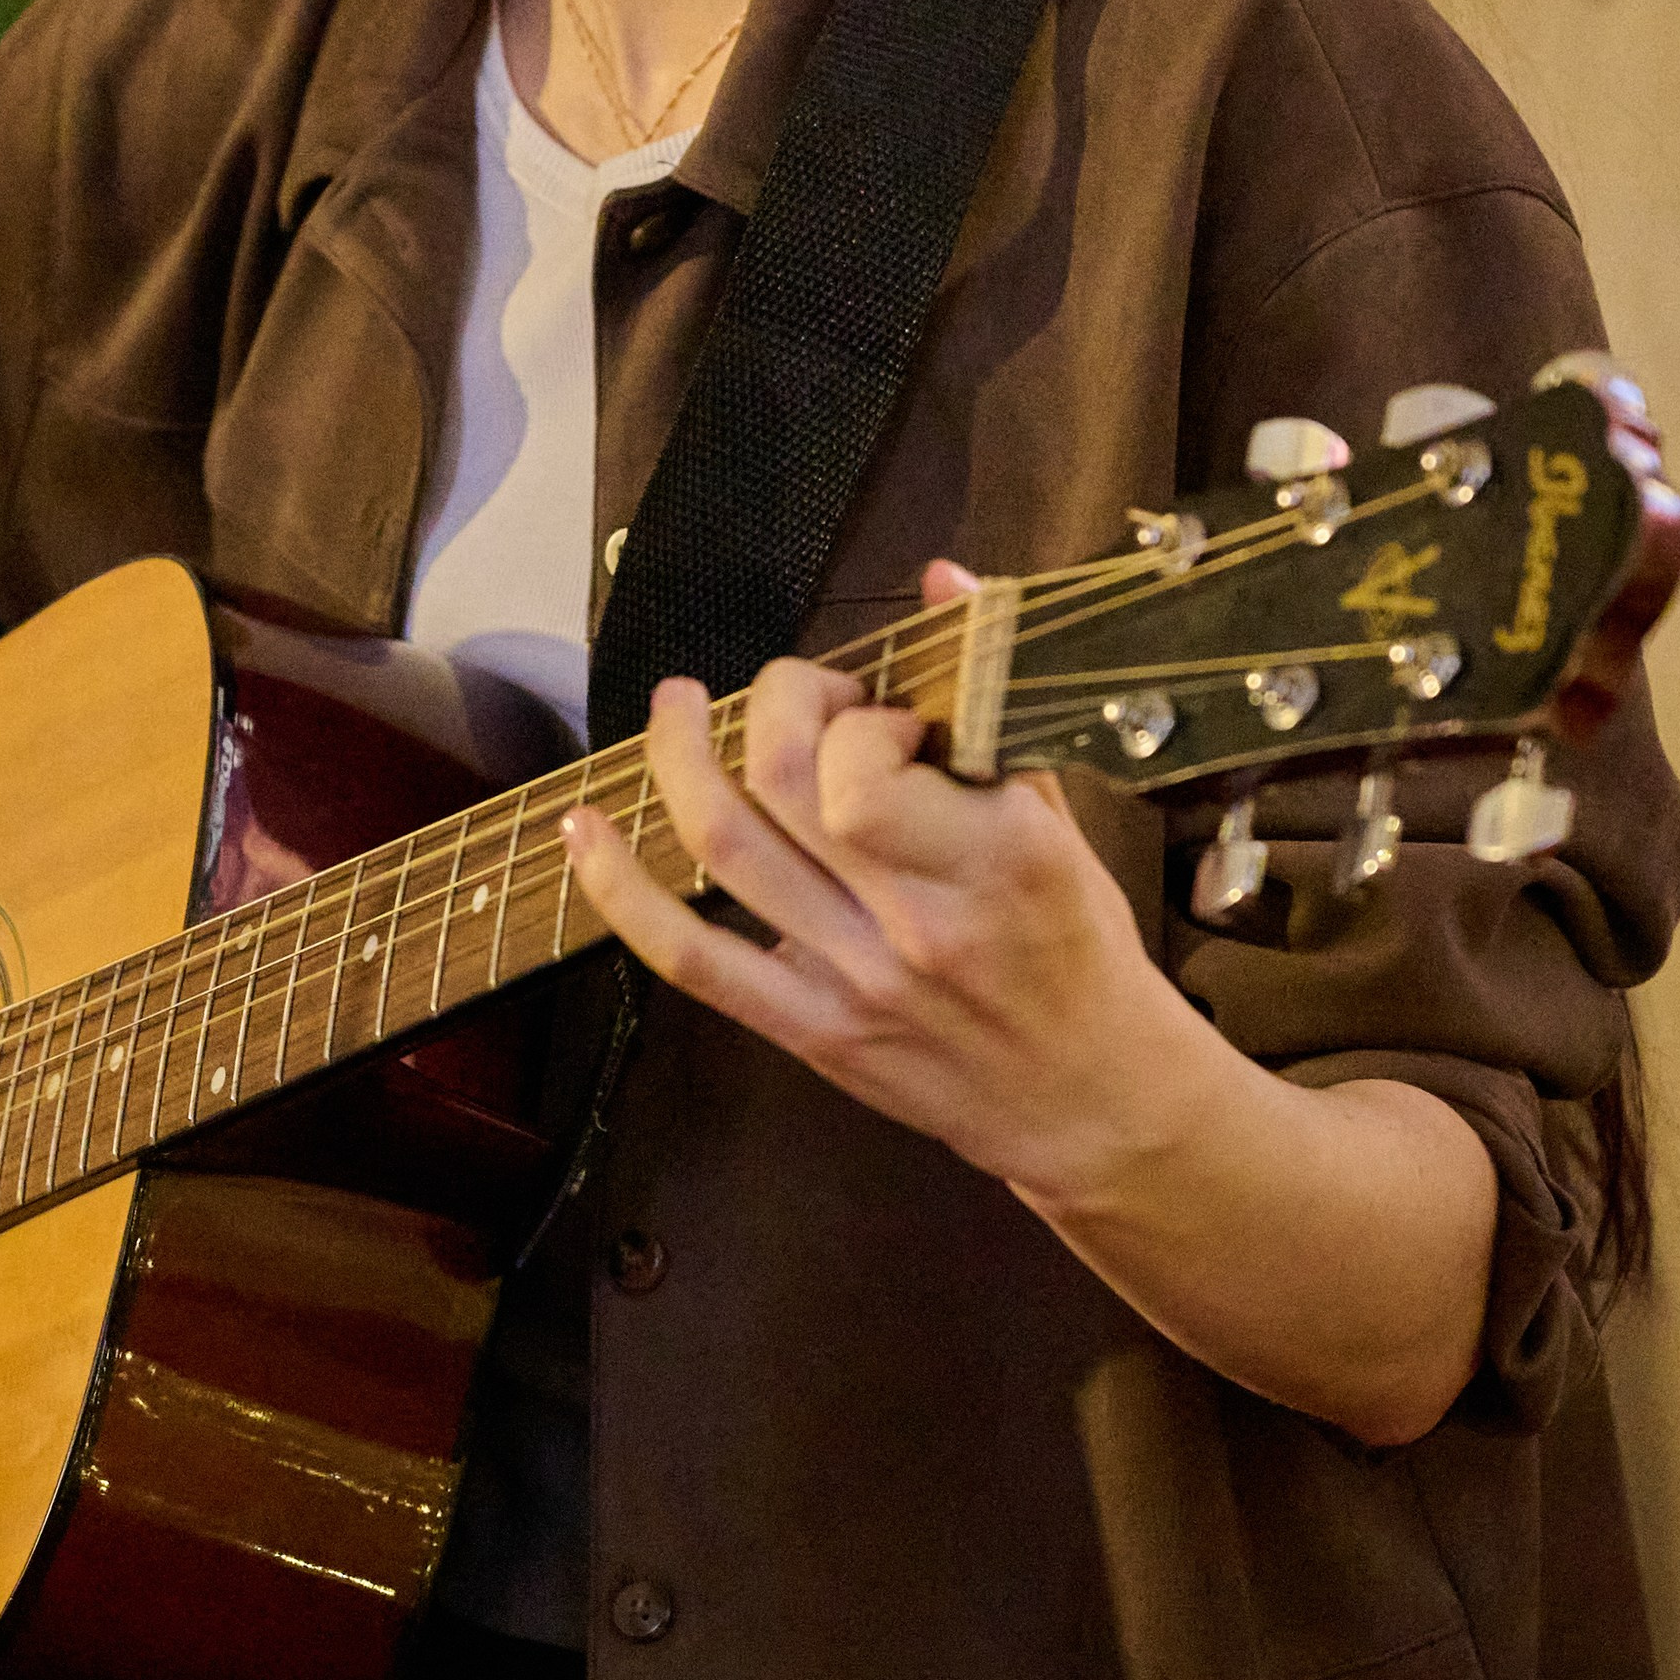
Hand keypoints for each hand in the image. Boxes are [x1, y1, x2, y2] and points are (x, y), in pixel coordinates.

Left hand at [562, 560, 1502, 1443]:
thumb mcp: (1064, 817)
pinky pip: (691, 959)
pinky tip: (586, 831)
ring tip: (673, 708)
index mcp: (995, 856)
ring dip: (676, 760)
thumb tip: (942, 577)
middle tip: (793, 693)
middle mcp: (917, 919)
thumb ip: (992, 702)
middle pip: (786, 785)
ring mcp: (855, 980)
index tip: (878, 704)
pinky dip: (621, 892)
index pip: (871, 764)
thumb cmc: (1082, 949)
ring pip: (726, 850)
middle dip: (769, 706)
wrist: (1094, 1102)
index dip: (852, 711)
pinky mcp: (812, 1031)